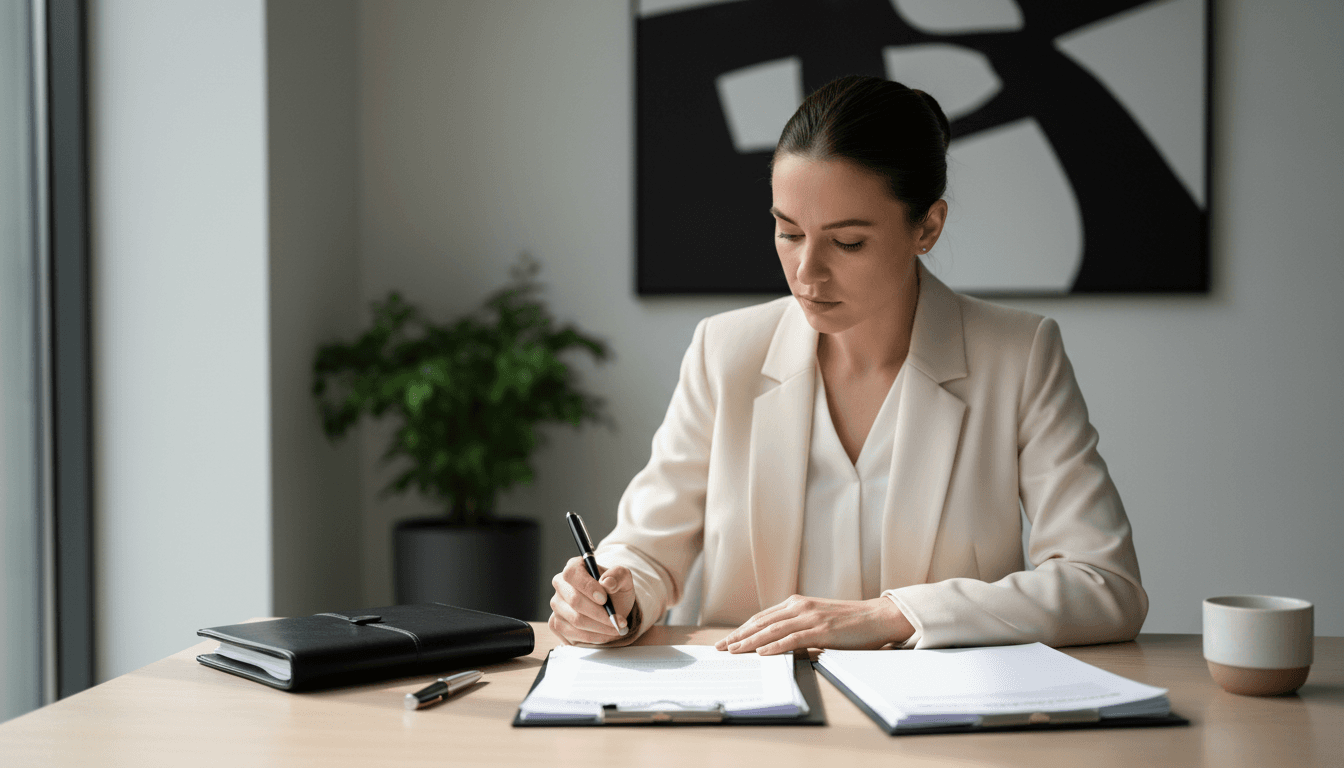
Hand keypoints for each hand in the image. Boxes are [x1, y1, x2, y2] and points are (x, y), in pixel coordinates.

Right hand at [548, 557, 635, 644]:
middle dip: (600, 614)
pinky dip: (592, 637)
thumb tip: (607, 582)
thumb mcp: (623, 578)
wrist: (612, 608)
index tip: (605, 599)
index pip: (573, 574)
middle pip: (574, 601)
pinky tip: (605, 634)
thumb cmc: (615, 590)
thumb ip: (618, 575)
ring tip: (616, 628)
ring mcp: (556, 605)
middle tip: (618, 621)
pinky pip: (572, 634)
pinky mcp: (555, 623)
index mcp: (574, 567)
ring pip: (575, 620)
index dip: (588, 587)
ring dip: (600, 628)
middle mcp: (560, 584)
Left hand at [714, 595, 914, 654]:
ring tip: (734, 651)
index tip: (727, 640)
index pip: (762, 618)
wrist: (877, 617)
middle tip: (721, 648)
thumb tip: (776, 644)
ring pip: (772, 630)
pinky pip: (793, 639)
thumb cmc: (850, 622)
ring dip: (750, 642)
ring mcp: (810, 617)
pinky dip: (775, 646)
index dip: (742, 629)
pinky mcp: (821, 629)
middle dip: (738, 636)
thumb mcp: (818, 620)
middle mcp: (799, 606)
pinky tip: (762, 653)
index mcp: (797, 603)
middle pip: (761, 623)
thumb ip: (798, 627)